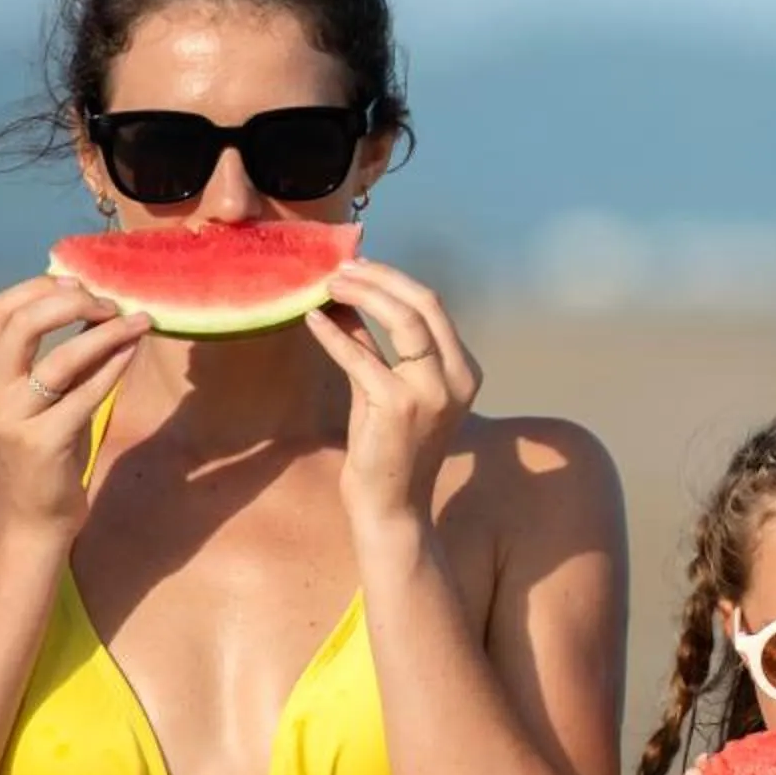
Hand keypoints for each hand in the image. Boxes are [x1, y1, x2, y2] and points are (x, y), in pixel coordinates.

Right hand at [0, 275, 150, 535]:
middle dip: (69, 301)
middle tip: (111, 300)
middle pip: (20, 324)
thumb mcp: (51, 399)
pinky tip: (132, 350)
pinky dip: (111, 367)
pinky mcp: (43, 444)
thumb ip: (67, 359)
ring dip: (103, 333)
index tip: (80, 280)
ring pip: (57, 361)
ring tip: (139, 320)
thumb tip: (103, 310)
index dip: (39, 287)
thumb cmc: (48, 453)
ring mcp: (15, 420)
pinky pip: (82, 396)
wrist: (32, 520)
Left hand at [304, 259, 482, 528]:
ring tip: (328, 284)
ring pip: (402, 319)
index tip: (359, 266)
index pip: (433, 307)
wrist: (392, 508)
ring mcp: (432, 391)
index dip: (394, 280)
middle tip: (341, 268)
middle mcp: (457, 376)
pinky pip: (361, 356)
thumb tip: (345, 299)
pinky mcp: (399, 405)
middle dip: (380, 278)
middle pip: (424, 303)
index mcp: (463, 370)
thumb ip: (371, 345)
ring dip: (363, 294)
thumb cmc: (388, 450)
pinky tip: (312, 320)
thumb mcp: (383, 389)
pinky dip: (334, 334)